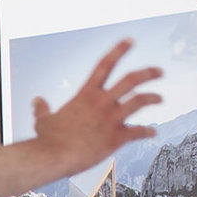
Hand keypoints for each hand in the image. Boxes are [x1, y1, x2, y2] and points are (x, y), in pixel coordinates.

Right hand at [30, 39, 163, 181]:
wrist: (52, 156)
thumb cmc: (46, 139)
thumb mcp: (43, 121)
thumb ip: (42, 108)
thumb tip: (36, 101)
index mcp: (85, 94)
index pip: (104, 65)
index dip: (119, 50)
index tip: (131, 40)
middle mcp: (101, 102)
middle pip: (131, 79)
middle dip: (148, 73)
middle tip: (160, 71)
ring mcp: (110, 119)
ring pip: (140, 100)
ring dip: (153, 97)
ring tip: (160, 98)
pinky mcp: (116, 137)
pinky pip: (138, 132)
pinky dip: (147, 132)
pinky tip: (153, 133)